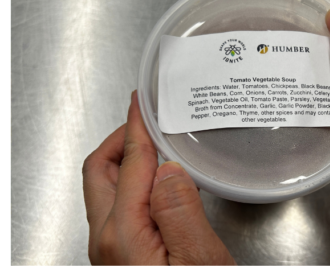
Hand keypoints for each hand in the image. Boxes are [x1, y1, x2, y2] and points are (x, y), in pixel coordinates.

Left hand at [82, 91, 233, 264]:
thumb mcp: (198, 256)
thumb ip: (179, 210)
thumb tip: (168, 169)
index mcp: (123, 232)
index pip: (128, 163)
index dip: (137, 127)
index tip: (142, 103)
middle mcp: (108, 240)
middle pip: (100, 171)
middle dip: (123, 140)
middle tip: (147, 123)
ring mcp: (112, 251)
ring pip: (108, 191)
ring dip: (129, 163)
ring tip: (158, 149)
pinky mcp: (125, 258)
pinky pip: (121, 209)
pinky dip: (136, 186)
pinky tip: (164, 188)